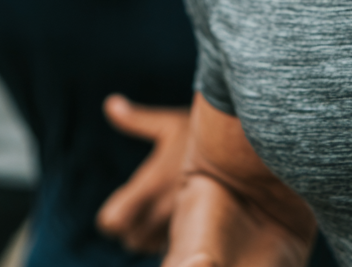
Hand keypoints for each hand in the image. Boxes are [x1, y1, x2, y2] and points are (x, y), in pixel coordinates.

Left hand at [97, 94, 190, 252]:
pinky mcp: (198, 232)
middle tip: (135, 209)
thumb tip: (110, 103)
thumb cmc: (201, 135)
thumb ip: (136, 119)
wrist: (241, 154)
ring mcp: (182, 225)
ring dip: (147, 235)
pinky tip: (174, 221)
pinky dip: (166, 240)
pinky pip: (172, 248)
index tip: (115, 206)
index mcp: (152, 184)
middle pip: (131, 239)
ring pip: (149, 246)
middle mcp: (165, 210)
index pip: (114, 220)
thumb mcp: (168, 124)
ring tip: (154, 215)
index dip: (110, 216)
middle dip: (128, 227)